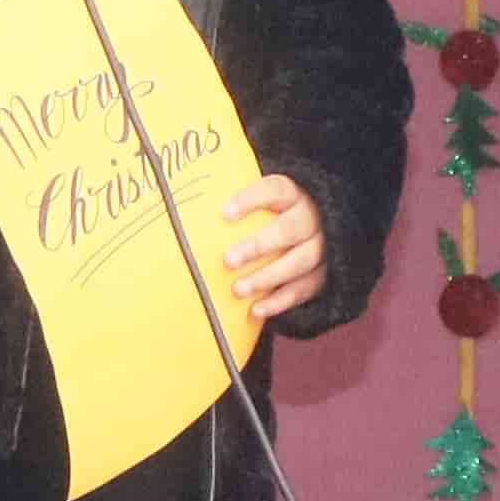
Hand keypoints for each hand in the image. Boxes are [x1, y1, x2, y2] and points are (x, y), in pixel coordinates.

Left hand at [212, 175, 327, 324]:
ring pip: (299, 262)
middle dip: (258, 245)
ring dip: (267, 277)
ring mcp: (320, 248)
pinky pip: (305, 289)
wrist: (310, 230)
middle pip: (289, 230)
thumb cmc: (270, 214)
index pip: (276, 190)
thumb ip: (229, 195)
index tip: (224, 213)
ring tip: (238, 290)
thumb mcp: (260, 200)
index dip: (252, 199)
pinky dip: (280, 301)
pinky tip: (255, 310)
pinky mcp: (322, 275)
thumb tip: (177, 198)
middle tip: (228, 260)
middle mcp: (311, 219)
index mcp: (293, 194)